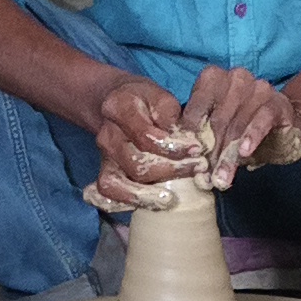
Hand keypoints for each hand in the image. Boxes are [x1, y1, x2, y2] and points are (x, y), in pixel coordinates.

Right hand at [85, 75, 205, 209]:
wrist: (118, 104)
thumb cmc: (145, 102)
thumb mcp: (160, 96)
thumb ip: (171, 114)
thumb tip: (184, 138)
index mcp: (118, 108)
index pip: (146, 136)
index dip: (173, 147)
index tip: (196, 149)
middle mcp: (106, 134)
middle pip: (136, 164)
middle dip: (170, 171)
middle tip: (197, 169)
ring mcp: (103, 156)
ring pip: (118, 184)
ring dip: (148, 195)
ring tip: (171, 199)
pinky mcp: (104, 172)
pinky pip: (107, 194)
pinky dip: (125, 203)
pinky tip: (148, 204)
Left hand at [181, 65, 300, 186]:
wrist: (282, 126)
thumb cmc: (241, 127)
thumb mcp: (216, 130)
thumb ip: (200, 137)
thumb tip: (186, 159)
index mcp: (214, 78)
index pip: (197, 106)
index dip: (190, 135)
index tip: (186, 158)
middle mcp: (236, 78)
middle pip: (217, 118)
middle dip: (210, 152)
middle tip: (204, 177)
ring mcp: (259, 88)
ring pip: (238, 124)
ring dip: (228, 155)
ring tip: (222, 178)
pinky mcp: (278, 103)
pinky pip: (262, 119)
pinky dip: (252, 137)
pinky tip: (244, 152)